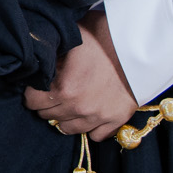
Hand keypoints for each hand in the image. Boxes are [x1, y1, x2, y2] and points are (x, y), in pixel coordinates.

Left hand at [23, 9, 137, 142]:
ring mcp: (98, 117)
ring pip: (68, 129)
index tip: (38, 85)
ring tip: (70, 102)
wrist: (140, 46)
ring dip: (66, 116)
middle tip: (54, 91)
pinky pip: (95, 135)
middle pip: (47, 116)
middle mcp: (79, 108)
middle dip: (47, 103)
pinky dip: (90, 126)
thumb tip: (37, 63)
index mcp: (64, 88)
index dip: (32, 91)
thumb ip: (51, 56)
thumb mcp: (70, 39)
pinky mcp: (116, 120)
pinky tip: (90, 111)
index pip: (31, 101)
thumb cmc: (103, 37)